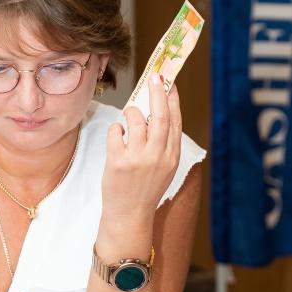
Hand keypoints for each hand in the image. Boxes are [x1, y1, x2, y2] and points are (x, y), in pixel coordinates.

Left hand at [102, 75, 181, 221]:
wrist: (129, 215)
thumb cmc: (145, 187)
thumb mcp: (164, 167)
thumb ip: (163, 143)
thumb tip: (157, 110)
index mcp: (172, 156)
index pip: (175, 121)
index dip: (172, 99)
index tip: (169, 82)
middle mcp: (158, 156)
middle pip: (160, 115)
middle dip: (157, 92)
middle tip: (154, 76)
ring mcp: (138, 159)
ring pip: (136, 119)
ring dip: (130, 112)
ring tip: (128, 117)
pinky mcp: (118, 162)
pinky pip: (116, 131)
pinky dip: (116, 128)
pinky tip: (118, 134)